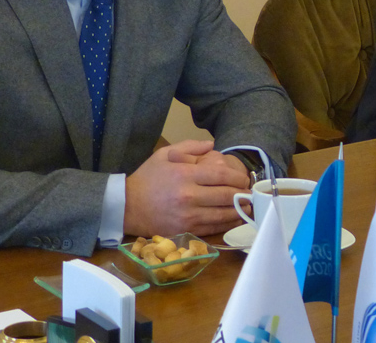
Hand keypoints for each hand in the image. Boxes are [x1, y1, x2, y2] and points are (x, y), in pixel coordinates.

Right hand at [124, 140, 251, 237]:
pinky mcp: (184, 230)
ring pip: (222, 214)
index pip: (222, 176)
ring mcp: (187, 216)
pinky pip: (211, 228)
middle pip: (225, 196)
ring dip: (239, 211)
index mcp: (186, 175)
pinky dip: (226, 223)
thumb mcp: (165, 154)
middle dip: (242, 194)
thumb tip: (212, 144)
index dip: (238, 178)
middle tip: (249, 193)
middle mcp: (189, 196)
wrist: (126, 207)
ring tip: (248, 206)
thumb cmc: (148, 178)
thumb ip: (190, 146)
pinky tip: (234, 218)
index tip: (245, 179)